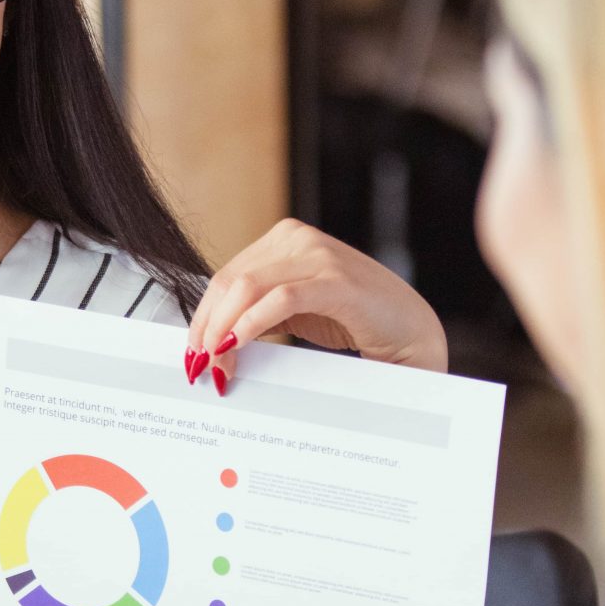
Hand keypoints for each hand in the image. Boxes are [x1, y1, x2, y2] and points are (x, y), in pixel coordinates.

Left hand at [184, 220, 447, 392]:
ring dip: (223, 330)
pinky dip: (251, 324)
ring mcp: (319, 255)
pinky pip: (280, 299)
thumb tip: (211, 339)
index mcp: (286, 240)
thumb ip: (259, 312)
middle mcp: (300, 239)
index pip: (227, 276)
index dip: (203, 316)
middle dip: (207, 327)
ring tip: (217, 364)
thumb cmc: (356, 322)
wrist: (412, 333)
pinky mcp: (337, 281)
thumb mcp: (296, 312)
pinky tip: (237, 346)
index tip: (192, 352)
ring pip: (247, 287)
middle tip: (199, 366)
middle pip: (230, 281)